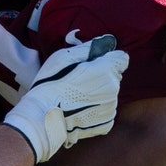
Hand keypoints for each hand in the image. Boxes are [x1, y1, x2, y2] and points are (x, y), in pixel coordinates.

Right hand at [3, 35, 128, 162]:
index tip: (95, 63)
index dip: (108, 59)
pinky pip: (105, 110)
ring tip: (76, 97)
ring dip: (98, 93)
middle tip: (78, 81)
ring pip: (109, 94)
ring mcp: (111, 108)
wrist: (43, 118)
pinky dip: (95, 109)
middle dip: (101, 76)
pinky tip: (79, 109)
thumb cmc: (50, 84)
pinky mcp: (106, 123)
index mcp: (105, 70)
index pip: (121, 58)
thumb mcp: (62, 57)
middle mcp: (113, 89)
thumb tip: (103, 42)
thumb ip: (86, 49)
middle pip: (114, 77)